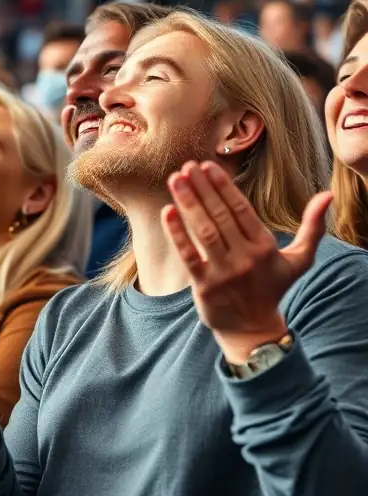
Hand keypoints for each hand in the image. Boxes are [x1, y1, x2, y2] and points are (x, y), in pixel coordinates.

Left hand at [162, 161, 331, 363]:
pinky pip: (188, 255)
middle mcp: (246, 259)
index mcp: (265, 247)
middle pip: (220, 216)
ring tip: (175, 180)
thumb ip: (312, 227)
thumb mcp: (299, 260)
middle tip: (187, 165)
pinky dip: (177, 233)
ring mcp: (224, 273)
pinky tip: (167, 211)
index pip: (241, 210)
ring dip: (188, 203)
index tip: (207, 165)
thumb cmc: (273, 287)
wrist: (254, 330)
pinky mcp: (205, 287)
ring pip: (204, 232)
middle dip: (203, 188)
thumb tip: (328, 194)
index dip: (223, 186)